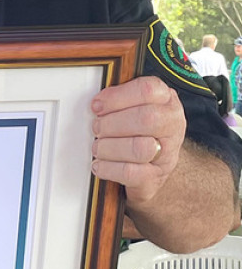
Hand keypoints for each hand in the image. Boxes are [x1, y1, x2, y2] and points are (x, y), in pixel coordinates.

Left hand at [91, 76, 185, 205]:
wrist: (151, 165)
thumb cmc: (137, 129)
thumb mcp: (132, 106)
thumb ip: (118, 98)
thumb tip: (97, 103)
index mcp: (166, 100)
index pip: (148, 90)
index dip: (117, 97)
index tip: (97, 105)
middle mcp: (172, 125)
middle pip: (146, 119)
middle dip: (112, 123)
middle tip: (97, 128)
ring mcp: (168, 153)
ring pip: (139, 148)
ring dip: (109, 147)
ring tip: (98, 147)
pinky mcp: (156, 177)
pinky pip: (131, 173)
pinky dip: (108, 168)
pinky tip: (99, 164)